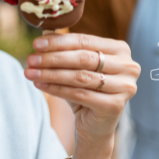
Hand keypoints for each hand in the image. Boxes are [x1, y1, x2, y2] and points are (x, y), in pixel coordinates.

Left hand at [24, 34, 138, 142]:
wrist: (95, 125)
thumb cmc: (85, 90)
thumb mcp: (75, 66)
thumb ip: (64, 48)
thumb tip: (44, 32)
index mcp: (121, 49)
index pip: (85, 40)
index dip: (58, 41)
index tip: (35, 44)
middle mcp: (128, 66)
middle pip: (83, 58)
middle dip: (53, 58)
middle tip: (30, 59)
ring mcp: (125, 87)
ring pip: (80, 77)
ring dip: (51, 74)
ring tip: (30, 73)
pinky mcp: (116, 106)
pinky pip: (80, 94)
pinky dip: (57, 89)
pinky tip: (40, 85)